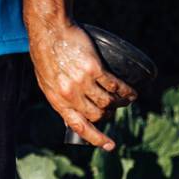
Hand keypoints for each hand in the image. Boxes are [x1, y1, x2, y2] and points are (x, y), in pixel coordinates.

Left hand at [28, 21, 136, 149]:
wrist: (50, 32)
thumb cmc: (47, 56)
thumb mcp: (47, 83)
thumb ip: (60, 97)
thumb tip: (73, 112)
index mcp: (57, 102)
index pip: (79, 126)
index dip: (95, 138)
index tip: (110, 145)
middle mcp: (70, 96)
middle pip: (96, 115)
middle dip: (107, 116)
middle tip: (113, 109)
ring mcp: (82, 83)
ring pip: (107, 102)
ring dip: (119, 103)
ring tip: (126, 100)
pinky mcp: (94, 69)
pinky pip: (114, 85)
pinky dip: (125, 91)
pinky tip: (131, 92)